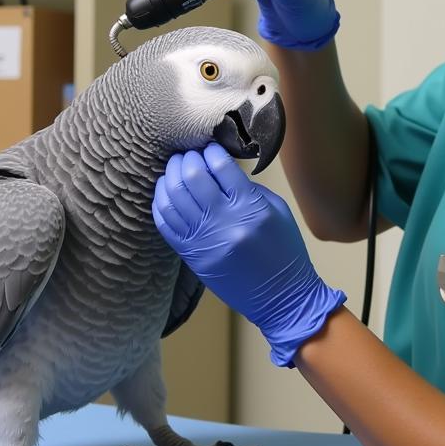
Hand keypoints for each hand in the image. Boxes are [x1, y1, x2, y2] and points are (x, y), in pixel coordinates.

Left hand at [153, 143, 346, 366]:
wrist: (281, 297)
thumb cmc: (284, 251)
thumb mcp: (277, 212)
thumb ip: (249, 188)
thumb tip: (221, 169)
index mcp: (249, 208)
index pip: (221, 166)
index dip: (211, 151)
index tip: (209, 147)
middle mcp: (223, 222)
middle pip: (193, 176)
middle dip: (187, 158)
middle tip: (188, 154)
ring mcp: (203, 240)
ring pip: (173, 197)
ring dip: (170, 176)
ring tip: (174, 168)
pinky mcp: (191, 255)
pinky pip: (164, 223)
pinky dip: (160, 202)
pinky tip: (165, 192)